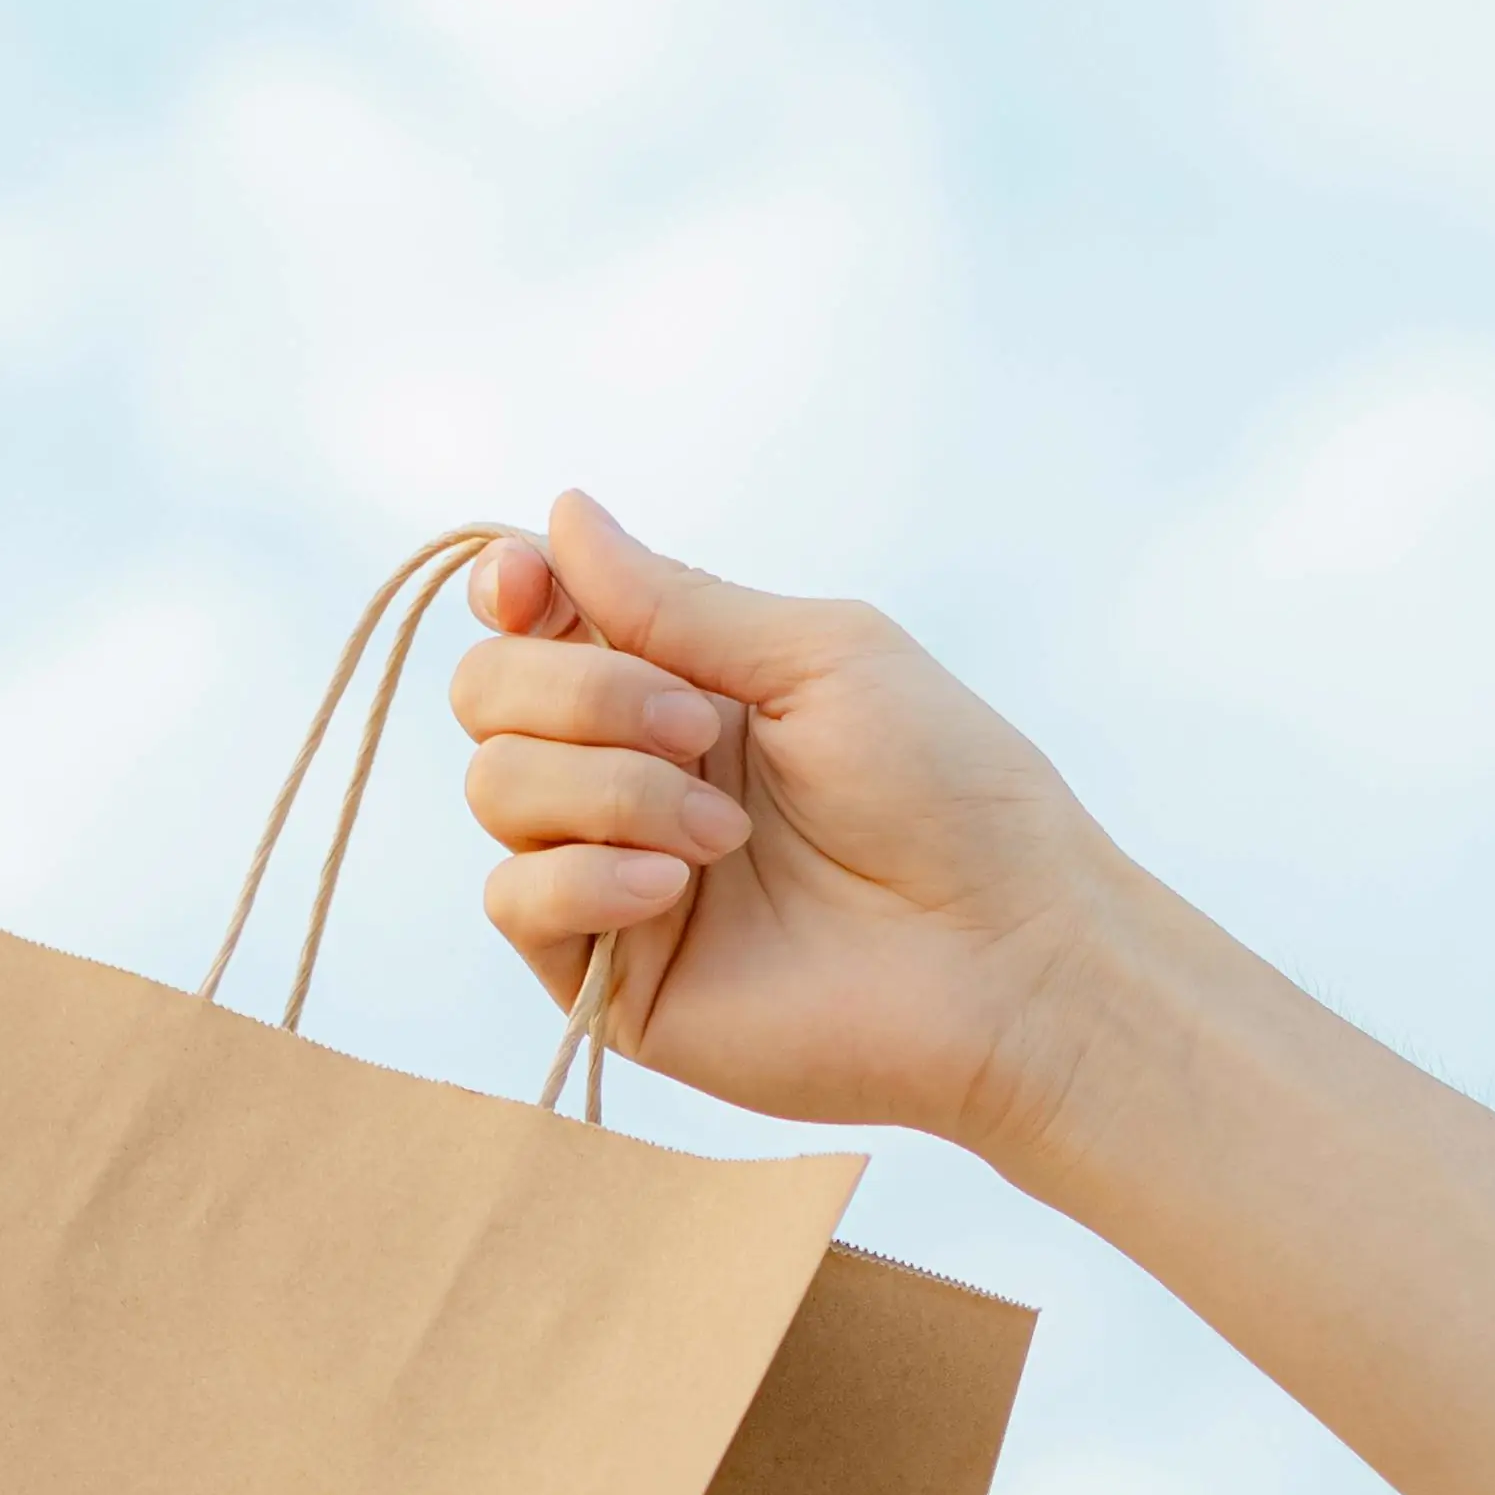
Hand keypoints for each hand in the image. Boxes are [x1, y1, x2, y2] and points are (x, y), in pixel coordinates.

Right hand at [457, 488, 1115, 1159]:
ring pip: (496, 787)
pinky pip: (514, 901)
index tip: (531, 586)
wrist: (1005, 956)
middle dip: (578, 689)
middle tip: (697, 728)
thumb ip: (675, 601)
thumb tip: (560, 515)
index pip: (535, 620)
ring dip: (608, 787)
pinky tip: (672, 888)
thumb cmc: (948, 795)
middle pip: (489, 692)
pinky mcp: (609, 980)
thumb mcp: (817, 655)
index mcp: (681, 685)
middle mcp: (632, 774)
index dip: (511, 588)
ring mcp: (613, 878)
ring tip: (724, 833)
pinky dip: (582, 876)